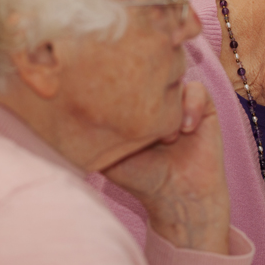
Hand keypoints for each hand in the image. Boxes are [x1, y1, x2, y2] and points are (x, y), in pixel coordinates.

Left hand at [103, 82, 229, 253]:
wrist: (178, 197)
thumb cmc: (140, 179)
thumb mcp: (104, 154)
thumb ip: (87, 132)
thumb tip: (60, 111)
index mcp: (131, 103)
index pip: (123, 74)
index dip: (118, 76)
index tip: (115, 97)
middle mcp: (155, 98)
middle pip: (149, 68)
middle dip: (144, 87)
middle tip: (140, 114)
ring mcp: (179, 101)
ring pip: (173, 77)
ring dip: (168, 104)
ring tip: (165, 138)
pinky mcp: (204, 108)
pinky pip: (197, 90)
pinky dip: (190, 106)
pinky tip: (185, 130)